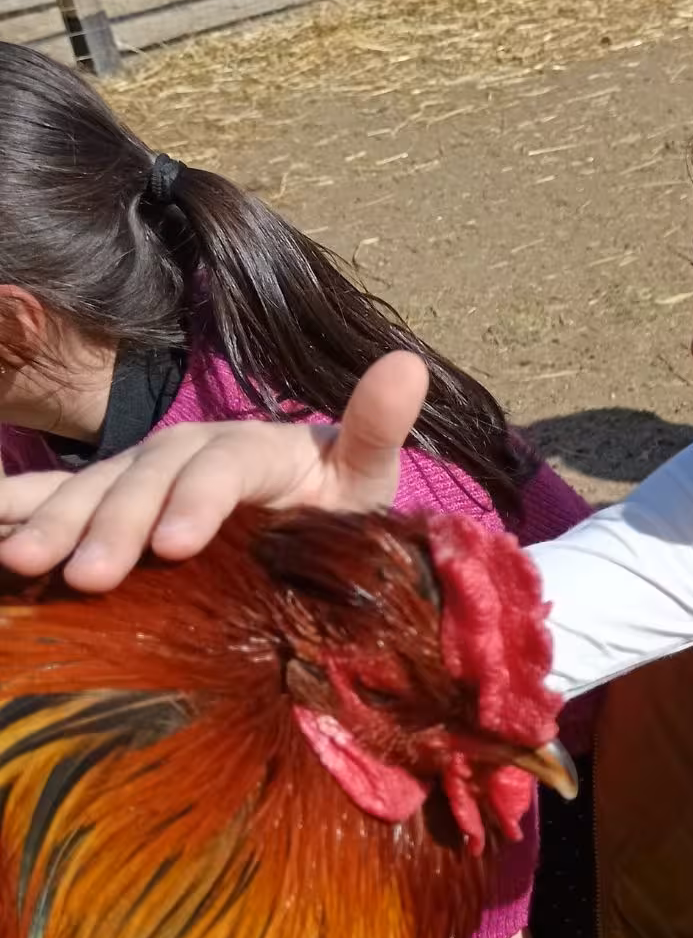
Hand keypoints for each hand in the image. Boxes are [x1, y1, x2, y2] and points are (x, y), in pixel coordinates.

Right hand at [0, 350, 426, 592]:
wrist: (304, 515)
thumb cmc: (336, 501)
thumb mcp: (366, 471)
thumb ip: (378, 425)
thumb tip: (408, 363)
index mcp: (251, 449)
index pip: (221, 468)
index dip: (198, 500)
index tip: (181, 544)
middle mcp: (185, 454)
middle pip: (145, 483)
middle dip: (115, 525)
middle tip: (92, 575)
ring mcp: (138, 475)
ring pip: (88, 494)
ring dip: (52, 524)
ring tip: (22, 563)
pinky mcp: (103, 500)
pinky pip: (43, 498)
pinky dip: (10, 509)